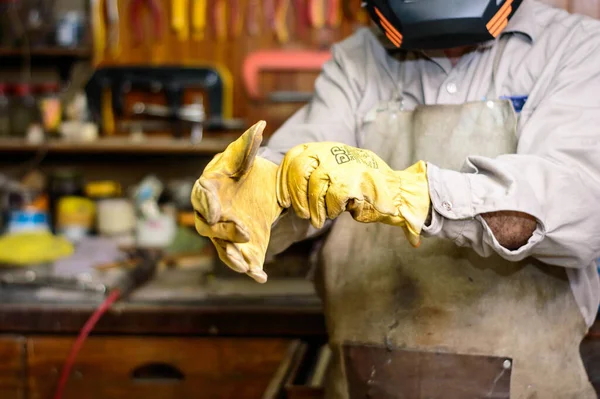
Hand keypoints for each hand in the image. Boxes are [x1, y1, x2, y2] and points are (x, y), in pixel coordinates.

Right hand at [191, 121, 282, 282]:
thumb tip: (260, 126)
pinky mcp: (240, 246)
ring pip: (223, 249)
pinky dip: (250, 269)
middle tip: (244, 232)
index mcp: (208, 189)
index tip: (216, 212)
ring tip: (246, 267)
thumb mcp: (246, 155)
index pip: (202, 197)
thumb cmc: (244, 169)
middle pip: (210, 228)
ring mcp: (224, 234)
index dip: (208, 205)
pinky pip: (242, 259)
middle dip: (225, 232)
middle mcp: (211, 215)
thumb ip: (250, 144)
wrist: (257, 187)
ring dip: (233, 258)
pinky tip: (261, 276)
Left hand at [276, 142, 429, 246]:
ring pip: (315, 187)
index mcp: (323, 148)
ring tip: (318, 220)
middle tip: (301, 213)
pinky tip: (338, 212)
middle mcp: (330, 152)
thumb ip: (313, 175)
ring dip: (314, 208)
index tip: (283, 200)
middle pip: (299, 170)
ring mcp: (342, 165)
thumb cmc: (359, 183)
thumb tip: (288, 192)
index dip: (285, 179)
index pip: (293, 157)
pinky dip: (332, 209)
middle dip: (297, 195)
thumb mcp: (334, 171)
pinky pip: (332, 198)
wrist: (394, 189)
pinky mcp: (352, 180)